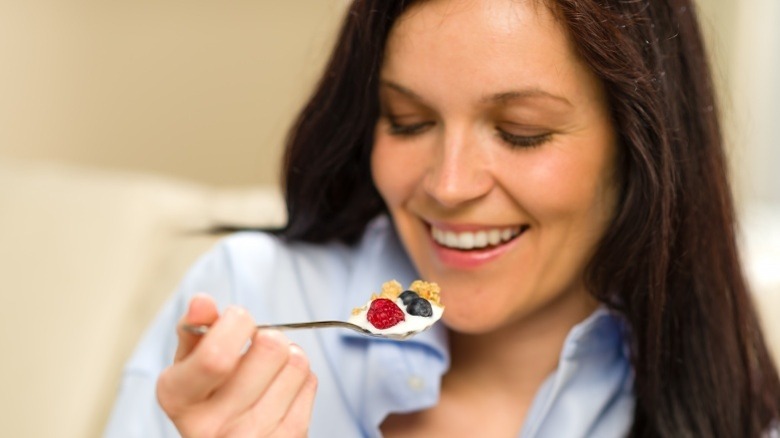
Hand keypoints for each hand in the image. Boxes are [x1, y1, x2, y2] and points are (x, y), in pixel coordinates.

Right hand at [156, 294, 317, 436]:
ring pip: (296, 361)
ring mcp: (252, 437)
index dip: (237, 324)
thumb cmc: (209, 396)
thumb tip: (202, 302)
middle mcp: (212, 425)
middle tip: (256, 348)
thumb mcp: (190, 365)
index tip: (236, 320)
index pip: (216, 355)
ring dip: (288, 357)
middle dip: (269, 335)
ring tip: (269, 371)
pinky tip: (280, 391)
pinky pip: (310, 382)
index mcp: (179, 397)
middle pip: (270, 347)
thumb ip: (195, 329)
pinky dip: (300, 379)